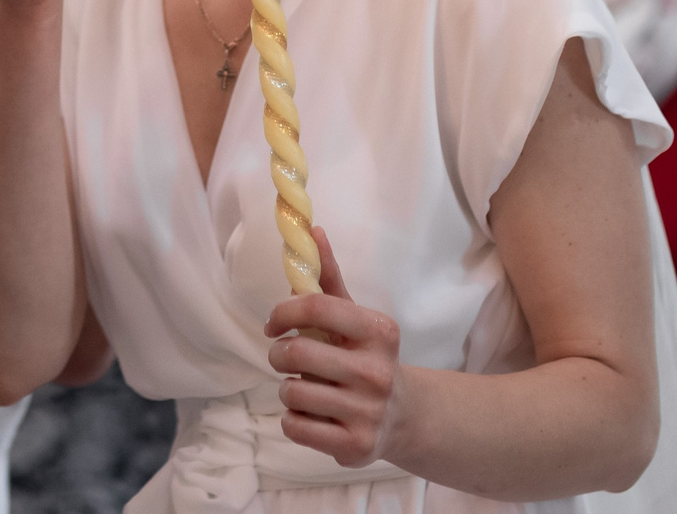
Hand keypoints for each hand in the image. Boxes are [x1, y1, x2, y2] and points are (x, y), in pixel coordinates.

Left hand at [266, 229, 408, 469]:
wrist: (404, 415)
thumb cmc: (366, 356)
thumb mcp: (353, 317)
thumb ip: (327, 277)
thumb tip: (311, 229)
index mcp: (379, 331)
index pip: (316, 307)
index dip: (282, 311)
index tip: (273, 323)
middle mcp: (377, 372)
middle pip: (296, 353)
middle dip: (280, 355)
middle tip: (285, 359)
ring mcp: (368, 412)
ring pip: (292, 394)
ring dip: (288, 391)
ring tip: (306, 389)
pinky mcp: (356, 446)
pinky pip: (295, 427)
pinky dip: (293, 420)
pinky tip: (312, 415)